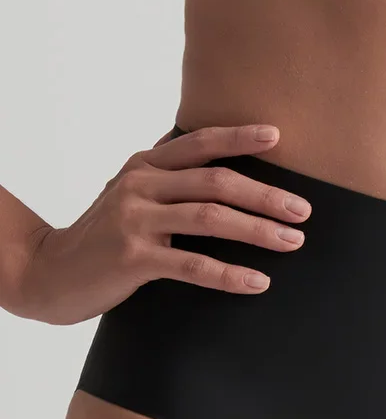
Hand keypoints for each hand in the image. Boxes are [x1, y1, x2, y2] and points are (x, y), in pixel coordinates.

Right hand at [14, 123, 310, 324]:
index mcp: (145, 165)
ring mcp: (135, 220)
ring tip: (292, 241)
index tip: (277, 137)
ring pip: (210, 219)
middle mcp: (140, 184)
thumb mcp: (131, 197)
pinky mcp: (132, 258)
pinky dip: (229, 274)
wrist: (49, 272)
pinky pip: (192, 265)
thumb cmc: (104, 237)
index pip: (200, 143)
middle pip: (216, 182)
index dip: (239, 137)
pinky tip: (257, 282)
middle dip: (265, 195)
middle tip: (303, 210)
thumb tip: (231, 182)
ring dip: (258, 231)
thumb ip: (170, 184)